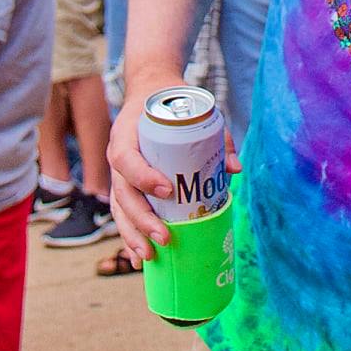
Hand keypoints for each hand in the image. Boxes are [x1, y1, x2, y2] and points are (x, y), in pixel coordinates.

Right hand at [107, 72, 241, 262]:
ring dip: (132, 234)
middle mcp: (117, 154)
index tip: (167, 190)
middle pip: (122, 192)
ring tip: (150, 256)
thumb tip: (234, 170)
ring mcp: (118, 172)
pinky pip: (122, 213)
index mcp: (127, 133)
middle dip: (142, 219)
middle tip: (165, 238)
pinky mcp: (124, 184)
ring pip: (119, 208)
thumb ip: (217, 136)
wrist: (149, 92)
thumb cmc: (173, 103)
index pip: (127, 158)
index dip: (143, 177)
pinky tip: (138, 257)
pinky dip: (129, 235)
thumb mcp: (195, 109)